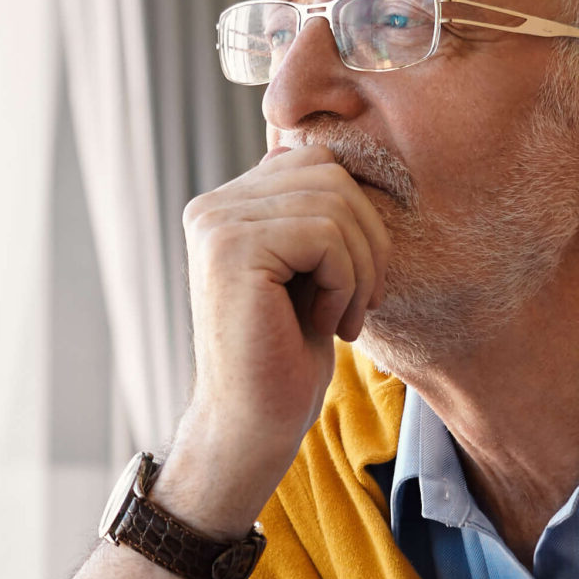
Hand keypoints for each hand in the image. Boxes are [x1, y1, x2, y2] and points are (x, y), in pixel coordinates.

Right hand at [167, 144, 392, 531]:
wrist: (254, 424)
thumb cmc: (285, 356)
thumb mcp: (307, 271)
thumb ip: (312, 213)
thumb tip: (335, 154)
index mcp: (226, 206)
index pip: (316, 162)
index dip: (356, 217)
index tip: (355, 281)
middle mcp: (212, 206)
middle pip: (330, 172)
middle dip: (366, 239)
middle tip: (360, 302)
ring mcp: (216, 223)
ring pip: (334, 202)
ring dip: (359, 267)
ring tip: (344, 316)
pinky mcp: (232, 249)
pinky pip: (326, 234)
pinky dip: (344, 282)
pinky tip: (326, 322)